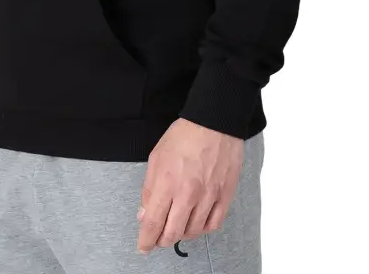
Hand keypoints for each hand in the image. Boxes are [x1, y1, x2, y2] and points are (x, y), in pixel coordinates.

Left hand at [136, 117, 243, 255]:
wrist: (214, 122)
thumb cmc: (184, 136)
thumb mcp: (156, 157)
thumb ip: (149, 188)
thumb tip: (144, 214)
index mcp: (167, 182)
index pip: (153, 222)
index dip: (146, 240)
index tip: (143, 246)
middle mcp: (188, 193)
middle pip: (172, 233)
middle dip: (162, 240)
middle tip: (158, 239)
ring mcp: (208, 196)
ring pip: (193, 231)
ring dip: (181, 234)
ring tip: (176, 226)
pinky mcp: (225, 195)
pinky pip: (213, 224)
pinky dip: (202, 229)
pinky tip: (196, 223)